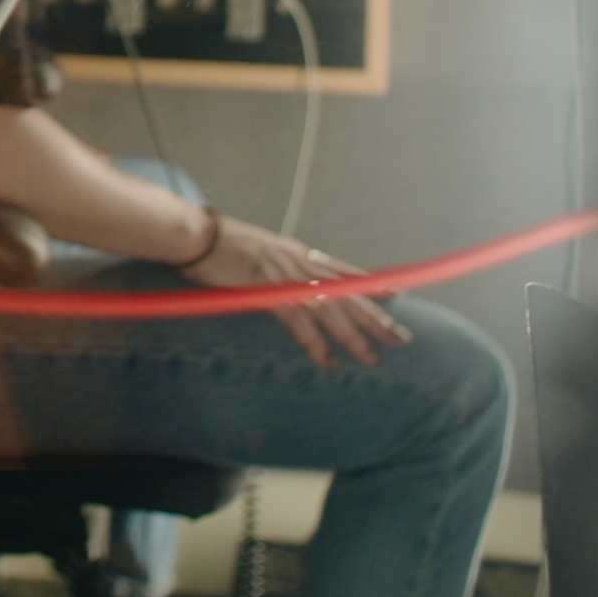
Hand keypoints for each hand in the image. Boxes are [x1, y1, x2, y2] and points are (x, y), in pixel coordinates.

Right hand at [177, 212, 411, 368]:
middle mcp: (299, 263)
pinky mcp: (268, 291)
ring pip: (330, 310)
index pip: (343, 270)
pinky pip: (298, 322)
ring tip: (372, 358)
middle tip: (401, 338)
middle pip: (347, 293)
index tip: (397, 296)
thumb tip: (282, 281)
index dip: (371, 284)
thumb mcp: (256, 253)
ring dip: (353, 337)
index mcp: (297, 253)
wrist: (195, 235)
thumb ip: (275, 268)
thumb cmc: (218, 244)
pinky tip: (328, 361)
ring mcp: (286, 277)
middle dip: (376, 318)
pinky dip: (314, 343)